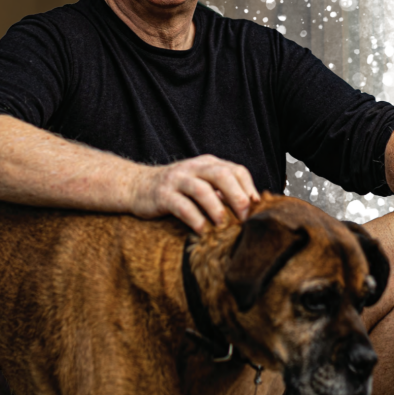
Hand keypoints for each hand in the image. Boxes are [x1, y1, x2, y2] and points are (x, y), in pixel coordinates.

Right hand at [129, 155, 259, 233]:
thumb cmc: (175, 190)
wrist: (137, 186)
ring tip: (222, 225)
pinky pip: (182, 206)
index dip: (248, 189)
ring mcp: (177, 180)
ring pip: (202, 189)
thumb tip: (250, 211)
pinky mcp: (163, 195)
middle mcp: (194, 168)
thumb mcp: (200, 184)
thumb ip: (220, 192)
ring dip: (216, 208)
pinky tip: (201, 230)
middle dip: (237, 197)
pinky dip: (195, 219)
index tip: (256, 209)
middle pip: (222, 175)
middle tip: (244, 218)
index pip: (236, 170)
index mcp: (208, 164)